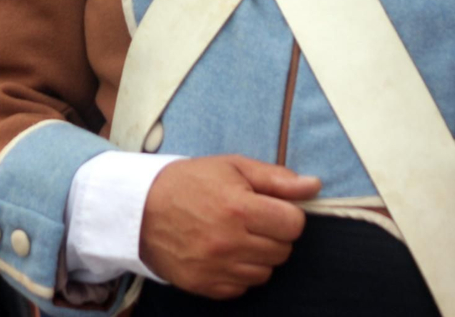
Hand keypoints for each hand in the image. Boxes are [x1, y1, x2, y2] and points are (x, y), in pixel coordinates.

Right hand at [139, 156, 320, 299]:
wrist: (140, 209)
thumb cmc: (190, 182)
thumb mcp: (233, 167)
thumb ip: (276, 178)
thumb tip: (314, 186)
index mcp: (239, 208)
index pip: (293, 225)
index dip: (288, 214)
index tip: (273, 208)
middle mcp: (229, 242)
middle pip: (282, 250)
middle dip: (274, 234)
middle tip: (252, 220)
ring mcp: (216, 268)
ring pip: (265, 272)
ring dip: (259, 255)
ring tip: (238, 236)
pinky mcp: (204, 286)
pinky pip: (242, 288)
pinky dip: (240, 273)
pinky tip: (226, 254)